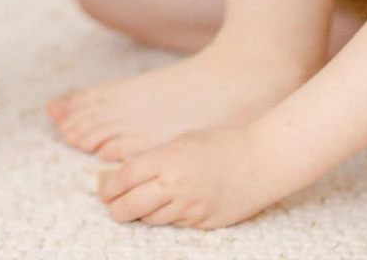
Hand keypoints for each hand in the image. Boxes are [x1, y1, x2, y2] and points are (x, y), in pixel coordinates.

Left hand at [97, 124, 289, 228]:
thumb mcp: (181, 142)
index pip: (124, 179)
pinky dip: (168, 217)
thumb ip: (156, 158)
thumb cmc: (221, 144)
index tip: (103, 190)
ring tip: (138, 207)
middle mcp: (175, 187)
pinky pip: (176, 224)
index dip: (109, 187)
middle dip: (116, 209)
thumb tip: (129, 173)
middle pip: (131, 207)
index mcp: (166, 161)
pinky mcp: (204, 222)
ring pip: (152, 220)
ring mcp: (190, 208)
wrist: (262, 161)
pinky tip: (168, 207)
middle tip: (112, 206)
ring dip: (142, 214)